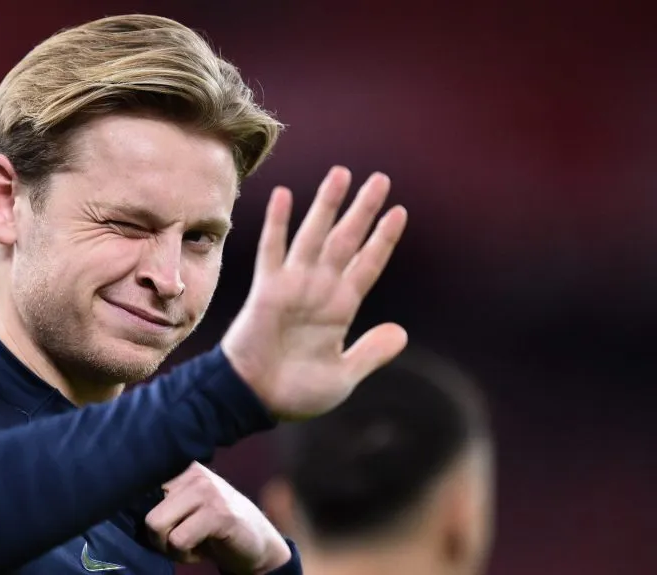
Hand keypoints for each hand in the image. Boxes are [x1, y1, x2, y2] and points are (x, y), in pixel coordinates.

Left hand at [146, 462, 291, 574]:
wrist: (256, 543)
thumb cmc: (211, 527)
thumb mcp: (184, 506)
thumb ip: (160, 500)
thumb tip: (119, 504)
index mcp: (181, 467)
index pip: (140, 481)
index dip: (137, 508)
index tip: (152, 522)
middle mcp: (193, 472)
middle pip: (145, 510)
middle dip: (156, 536)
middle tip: (178, 541)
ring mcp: (207, 491)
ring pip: (157, 524)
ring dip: (170, 547)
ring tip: (190, 543)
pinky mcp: (219, 514)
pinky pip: (179, 540)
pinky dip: (185, 554)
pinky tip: (201, 550)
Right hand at [221, 166, 407, 420]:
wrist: (255, 399)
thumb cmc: (296, 393)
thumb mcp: (344, 376)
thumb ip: (371, 353)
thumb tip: (402, 332)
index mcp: (341, 309)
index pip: (368, 265)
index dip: (383, 240)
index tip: (400, 212)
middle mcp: (320, 290)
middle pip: (346, 240)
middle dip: (363, 209)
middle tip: (381, 179)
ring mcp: (294, 286)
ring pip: (315, 236)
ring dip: (328, 205)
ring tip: (342, 174)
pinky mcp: (267, 289)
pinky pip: (273, 249)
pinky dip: (277, 223)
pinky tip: (284, 195)